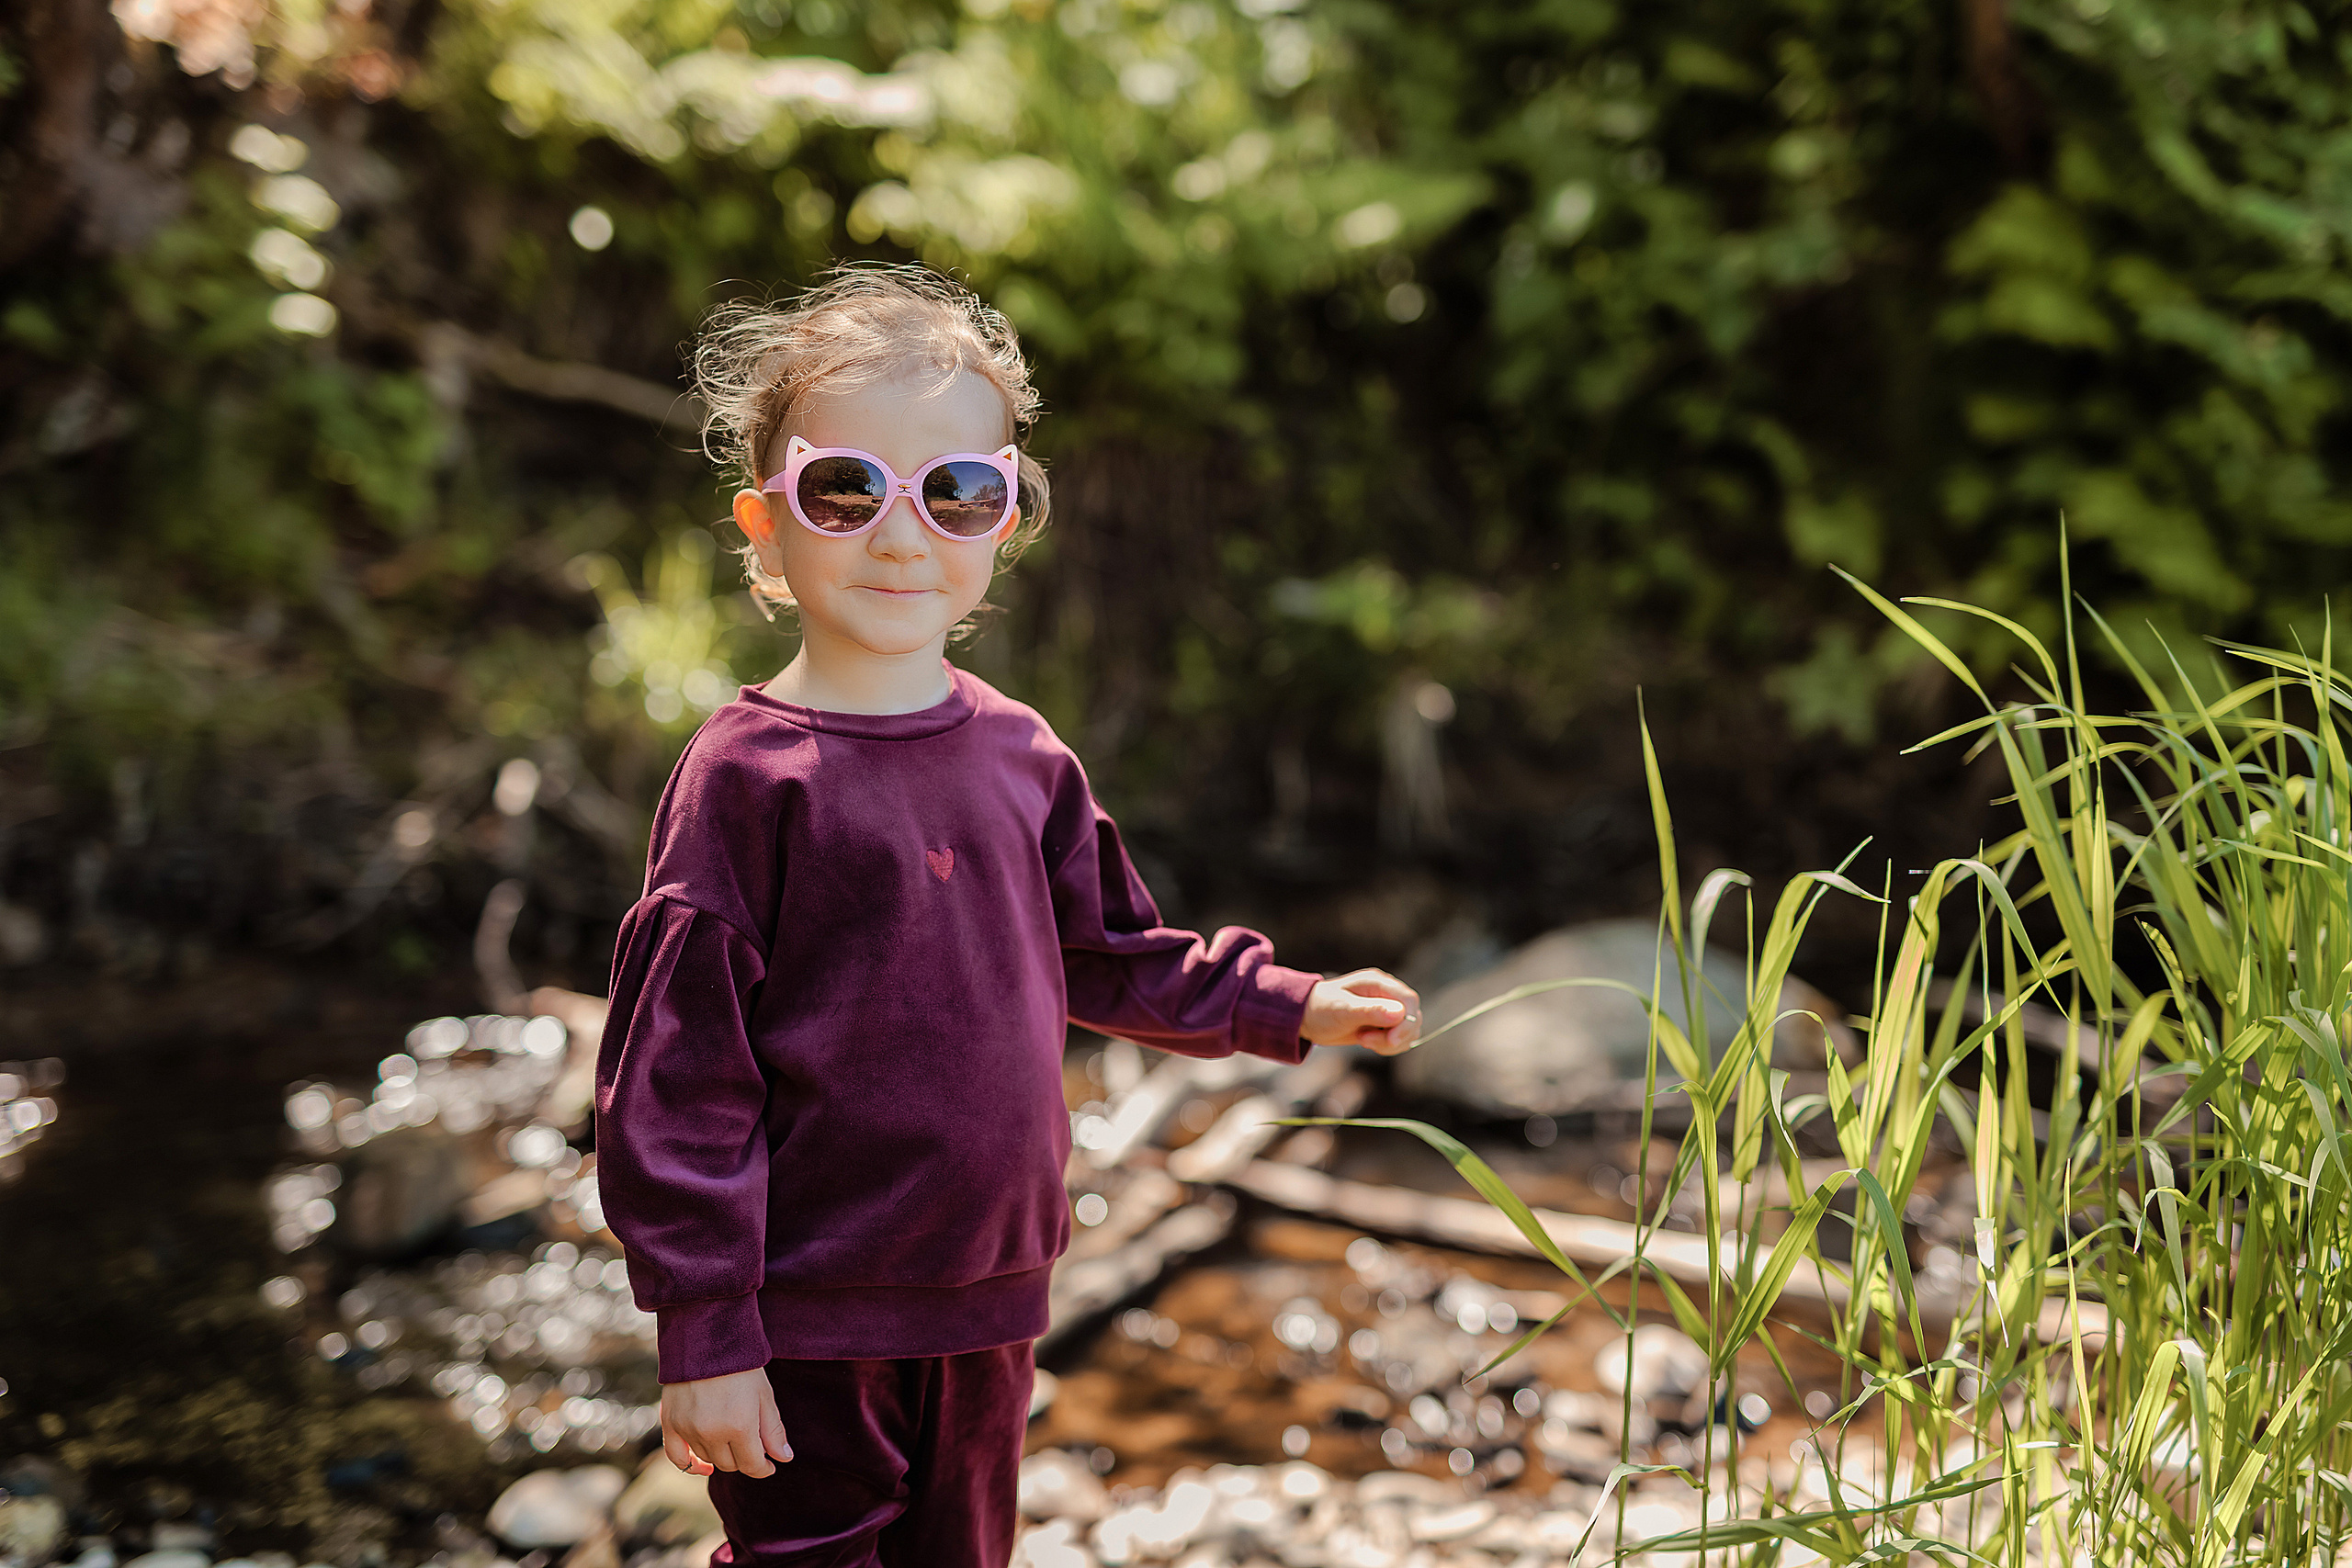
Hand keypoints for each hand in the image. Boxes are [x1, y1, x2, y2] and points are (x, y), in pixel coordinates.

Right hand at [660, 1368, 792, 1476]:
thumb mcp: (764, 1395)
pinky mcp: (670, 1423)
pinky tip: (703, 1466)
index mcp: (740, 1426)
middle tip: (751, 1444)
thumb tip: (783, 1458)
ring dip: (721, 1455)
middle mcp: (712, 1432)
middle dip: (744, 1458)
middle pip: (730, 1464)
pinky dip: (690, 1465)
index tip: (769, 1465)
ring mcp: (689, 1429)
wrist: (707, 1338)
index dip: (763, 1468)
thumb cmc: (741, 1365)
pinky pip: (677, 1457)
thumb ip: (773, 1431)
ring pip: (708, 1459)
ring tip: (731, 1438)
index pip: (752, 1465)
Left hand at [1302, 969, 1421, 1055]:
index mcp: (1378, 983)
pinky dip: (1386, 1046)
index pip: (1409, 1000)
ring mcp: (1386, 1009)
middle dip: (1394, 1036)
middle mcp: (1386, 994)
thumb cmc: (1321, 1009)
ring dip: (1389, 1043)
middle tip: (1365, 1041)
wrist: (1307, 1018)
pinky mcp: (1383, 1024)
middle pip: (1412, 1017)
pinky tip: (1365, 1042)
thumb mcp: (1342, 1010)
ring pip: (1408, 1031)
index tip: (1391, 1040)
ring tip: (1362, 1040)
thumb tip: (1400, 1014)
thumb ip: (1370, 1011)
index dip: (1407, 1022)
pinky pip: (1398, 1039)